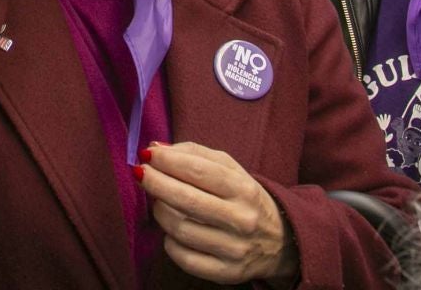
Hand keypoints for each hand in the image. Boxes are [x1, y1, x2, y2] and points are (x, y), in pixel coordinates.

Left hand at [136, 142, 297, 285]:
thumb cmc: (244, 198)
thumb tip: (155, 147)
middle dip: (155, 183)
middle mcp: (241, 220)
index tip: (147, 154)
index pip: (199, 171)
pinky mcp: (226, 273)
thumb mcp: (231, 169)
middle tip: (140, 173)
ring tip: (159, 202)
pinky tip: (172, 231)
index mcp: (243, 189)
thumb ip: (194, 154)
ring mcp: (234, 249)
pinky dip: (169, 242)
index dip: (167, 161)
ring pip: (180, 229)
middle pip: (186, 200)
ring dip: (160, 211)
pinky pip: (183, 257)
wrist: (280, 241)